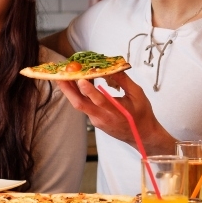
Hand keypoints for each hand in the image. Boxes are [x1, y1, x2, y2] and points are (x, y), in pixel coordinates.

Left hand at [56, 72, 174, 154]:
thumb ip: (124, 80)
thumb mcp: (137, 94)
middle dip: (67, 90)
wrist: (141, 136)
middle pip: (80, 104)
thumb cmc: (142, 115)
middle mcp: (102, 117)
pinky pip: (84, 106)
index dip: (88, 91)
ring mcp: (96, 120)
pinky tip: (78, 83)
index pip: (99, 101)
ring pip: (80, 105)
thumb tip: (112, 66)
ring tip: (64, 76)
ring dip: (70, 91)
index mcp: (115, 112)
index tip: (81, 79)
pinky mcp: (94, 121)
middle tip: (59, 76)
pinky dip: (79, 94)